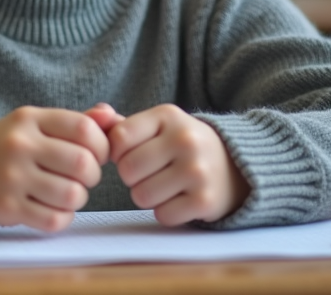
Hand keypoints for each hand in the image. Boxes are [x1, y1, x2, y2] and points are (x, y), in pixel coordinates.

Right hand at [0, 106, 109, 231]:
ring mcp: (11, 176)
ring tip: (65, 194)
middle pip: (83, 164)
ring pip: (72, 195)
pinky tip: (51, 208)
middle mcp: (20, 145)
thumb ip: (75, 121)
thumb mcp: (34, 125)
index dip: (101, 146)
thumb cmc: (5, 147)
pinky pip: (54, 220)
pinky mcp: (6, 207)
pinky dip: (61, 218)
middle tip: (80, 177)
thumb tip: (112, 115)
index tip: (94, 154)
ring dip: (77, 199)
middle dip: (91, 176)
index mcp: (29, 118)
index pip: (84, 129)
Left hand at [89, 103, 249, 225]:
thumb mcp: (156, 125)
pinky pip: (162, 215)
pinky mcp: (206, 200)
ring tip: (165, 184)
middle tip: (151, 172)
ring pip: (141, 196)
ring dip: (147, 196)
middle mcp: (185, 139)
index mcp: (167, 115)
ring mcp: (198, 170)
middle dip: (132, 177)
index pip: (119, 138)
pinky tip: (180, 198)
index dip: (117, 152)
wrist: (235, 165)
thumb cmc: (181, 145)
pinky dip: (166, 212)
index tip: (131, 153)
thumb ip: (120, 124)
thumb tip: (95, 115)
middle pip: (127, 170)